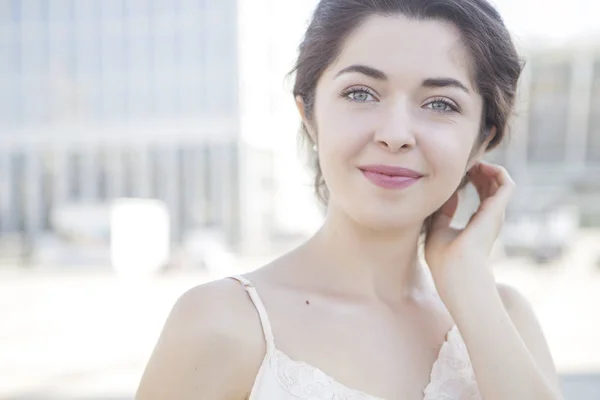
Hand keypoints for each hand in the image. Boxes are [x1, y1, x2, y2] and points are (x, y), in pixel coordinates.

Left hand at [424, 161, 514, 283]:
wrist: (455, 269)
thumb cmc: (444, 257)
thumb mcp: (437, 229)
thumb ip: (443, 212)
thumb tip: (448, 194)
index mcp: (478, 224)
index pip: (481, 197)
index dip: (472, 181)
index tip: (457, 171)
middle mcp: (489, 218)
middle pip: (490, 187)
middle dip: (479, 171)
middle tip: (465, 161)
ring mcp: (495, 214)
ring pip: (499, 183)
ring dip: (487, 168)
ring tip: (471, 160)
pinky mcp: (497, 209)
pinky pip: (506, 183)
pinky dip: (497, 170)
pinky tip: (480, 165)